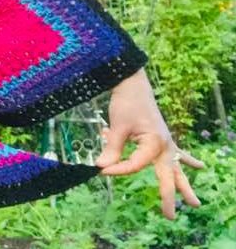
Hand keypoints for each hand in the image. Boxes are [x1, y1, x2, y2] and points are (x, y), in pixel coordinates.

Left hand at [94, 68, 204, 218]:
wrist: (133, 84)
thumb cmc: (126, 103)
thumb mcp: (117, 127)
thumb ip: (112, 149)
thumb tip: (101, 167)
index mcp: (154, 143)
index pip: (134, 165)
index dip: (116, 169)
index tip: (100, 169)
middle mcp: (165, 145)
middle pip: (167, 175)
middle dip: (168, 196)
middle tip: (169, 217)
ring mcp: (166, 142)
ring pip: (176, 168)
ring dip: (183, 184)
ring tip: (194, 204)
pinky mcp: (163, 137)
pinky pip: (178, 152)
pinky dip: (188, 159)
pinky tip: (199, 166)